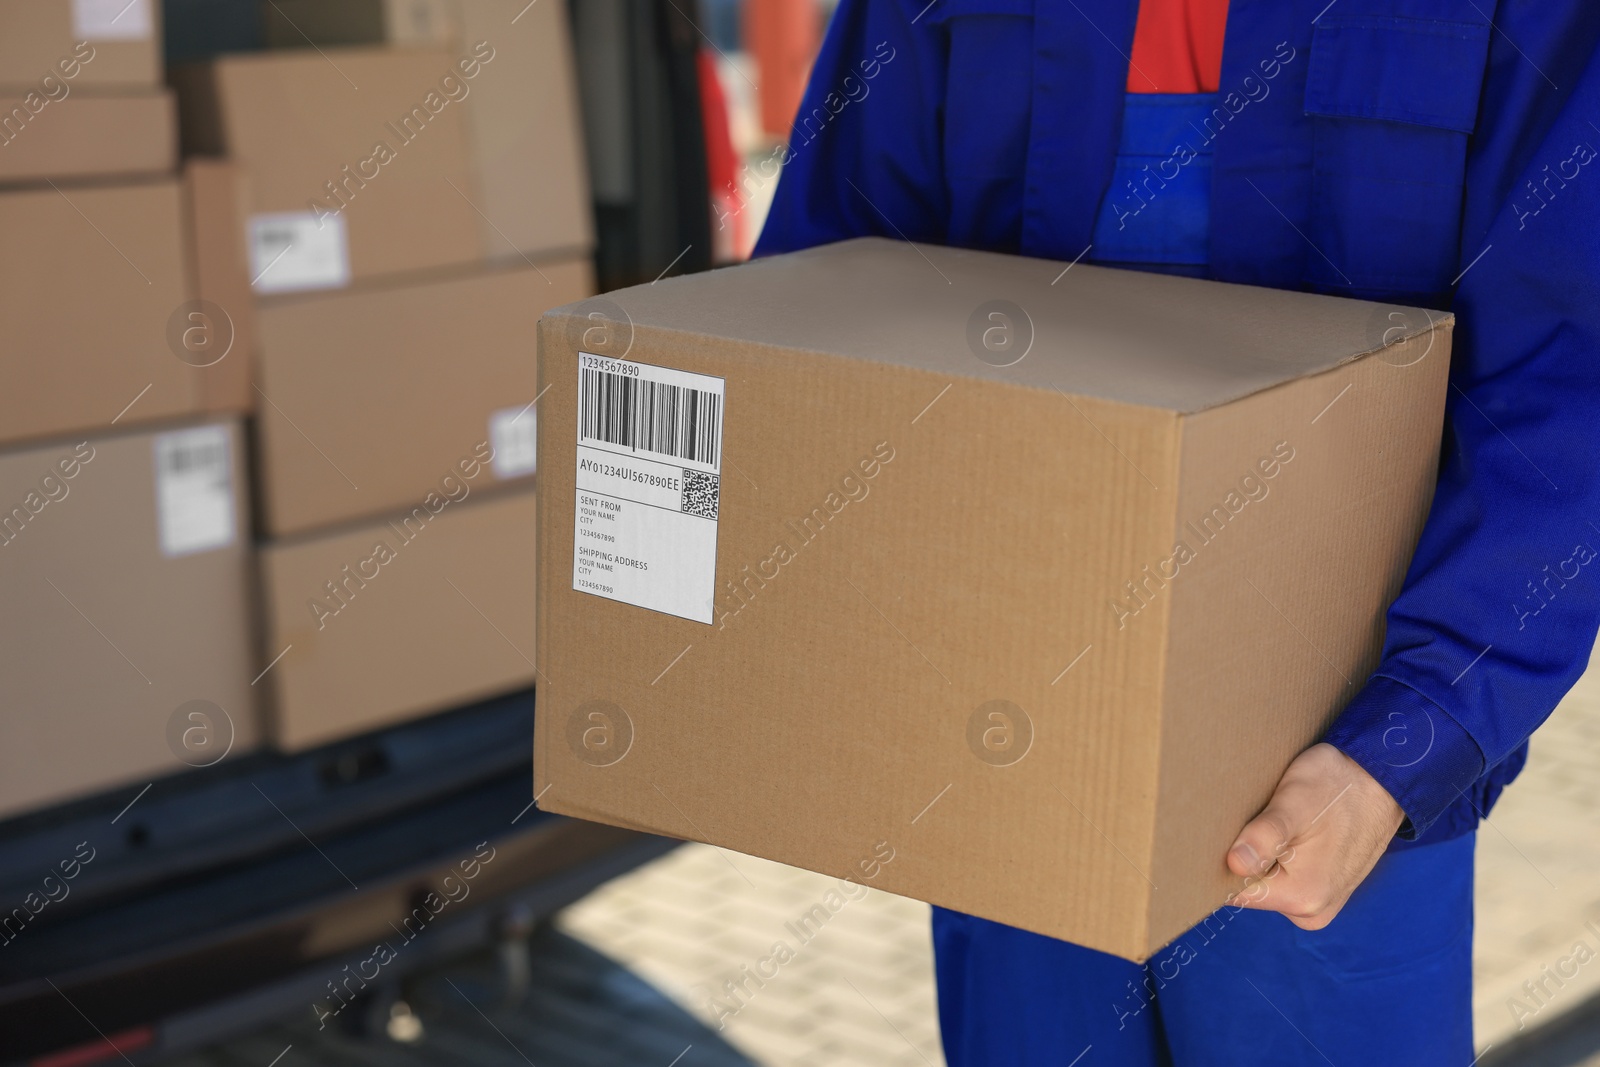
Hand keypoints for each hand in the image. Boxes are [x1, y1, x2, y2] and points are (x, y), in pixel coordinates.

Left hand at [1225, 742, 1404, 929]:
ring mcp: (1320, 902)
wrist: (1381, 779)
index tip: (1220, 837)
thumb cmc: (1337, 786)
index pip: (1236, 892)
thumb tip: (1234, 864)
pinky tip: (1285, 833)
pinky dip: (1278, 858)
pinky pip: (1285, 878)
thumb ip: (1265, 837)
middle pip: (1251, 889)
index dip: (1219, 864)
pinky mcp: (1324, 889)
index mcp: (1302, 897)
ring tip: (1271, 824)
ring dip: (1262, 857)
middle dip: (1243, 859)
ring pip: (1267, 882)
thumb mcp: (1295, 803)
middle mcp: (1312, 910)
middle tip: (1249, 822)